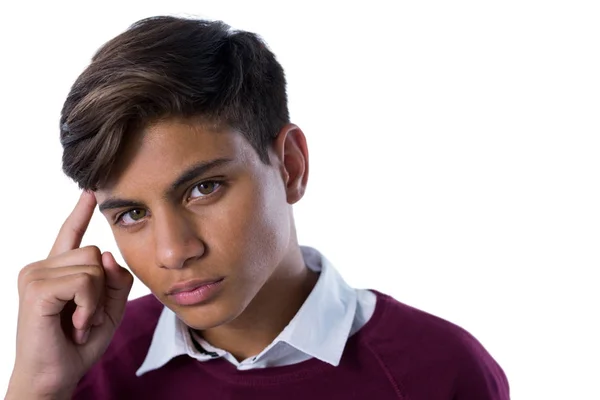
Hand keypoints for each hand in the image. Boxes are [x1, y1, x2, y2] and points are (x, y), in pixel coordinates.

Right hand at [6, 191, 133, 398]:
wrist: (54, 377)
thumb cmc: (78, 344)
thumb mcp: (109, 308)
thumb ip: (115, 280)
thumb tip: (106, 253)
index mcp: (56, 270)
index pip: (70, 234)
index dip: (81, 212)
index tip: (90, 190)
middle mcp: (41, 267)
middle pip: (94, 252)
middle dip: (101, 289)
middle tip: (83, 318)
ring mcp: (34, 275)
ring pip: (92, 266)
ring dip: (95, 302)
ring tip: (77, 323)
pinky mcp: (36, 288)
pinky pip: (85, 282)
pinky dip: (89, 307)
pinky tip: (75, 325)